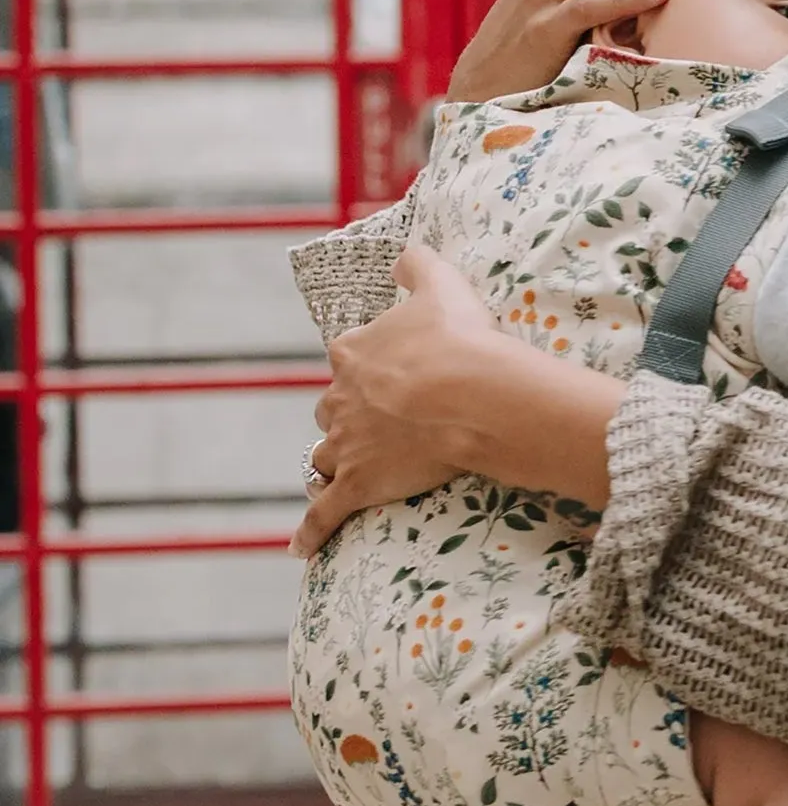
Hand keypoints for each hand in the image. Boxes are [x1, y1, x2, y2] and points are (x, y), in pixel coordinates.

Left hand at [291, 247, 508, 557]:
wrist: (470, 395)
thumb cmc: (459, 339)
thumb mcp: (441, 284)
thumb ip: (417, 266)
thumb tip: (403, 256)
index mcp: (355, 353)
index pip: (346, 358)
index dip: (366, 367)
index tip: (387, 372)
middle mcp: (340, 399)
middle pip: (331, 411)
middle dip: (347, 417)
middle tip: (377, 424)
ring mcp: (347, 445)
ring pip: (325, 458)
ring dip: (333, 465)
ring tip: (345, 475)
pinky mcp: (358, 485)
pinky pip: (324, 514)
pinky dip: (310, 531)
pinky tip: (300, 549)